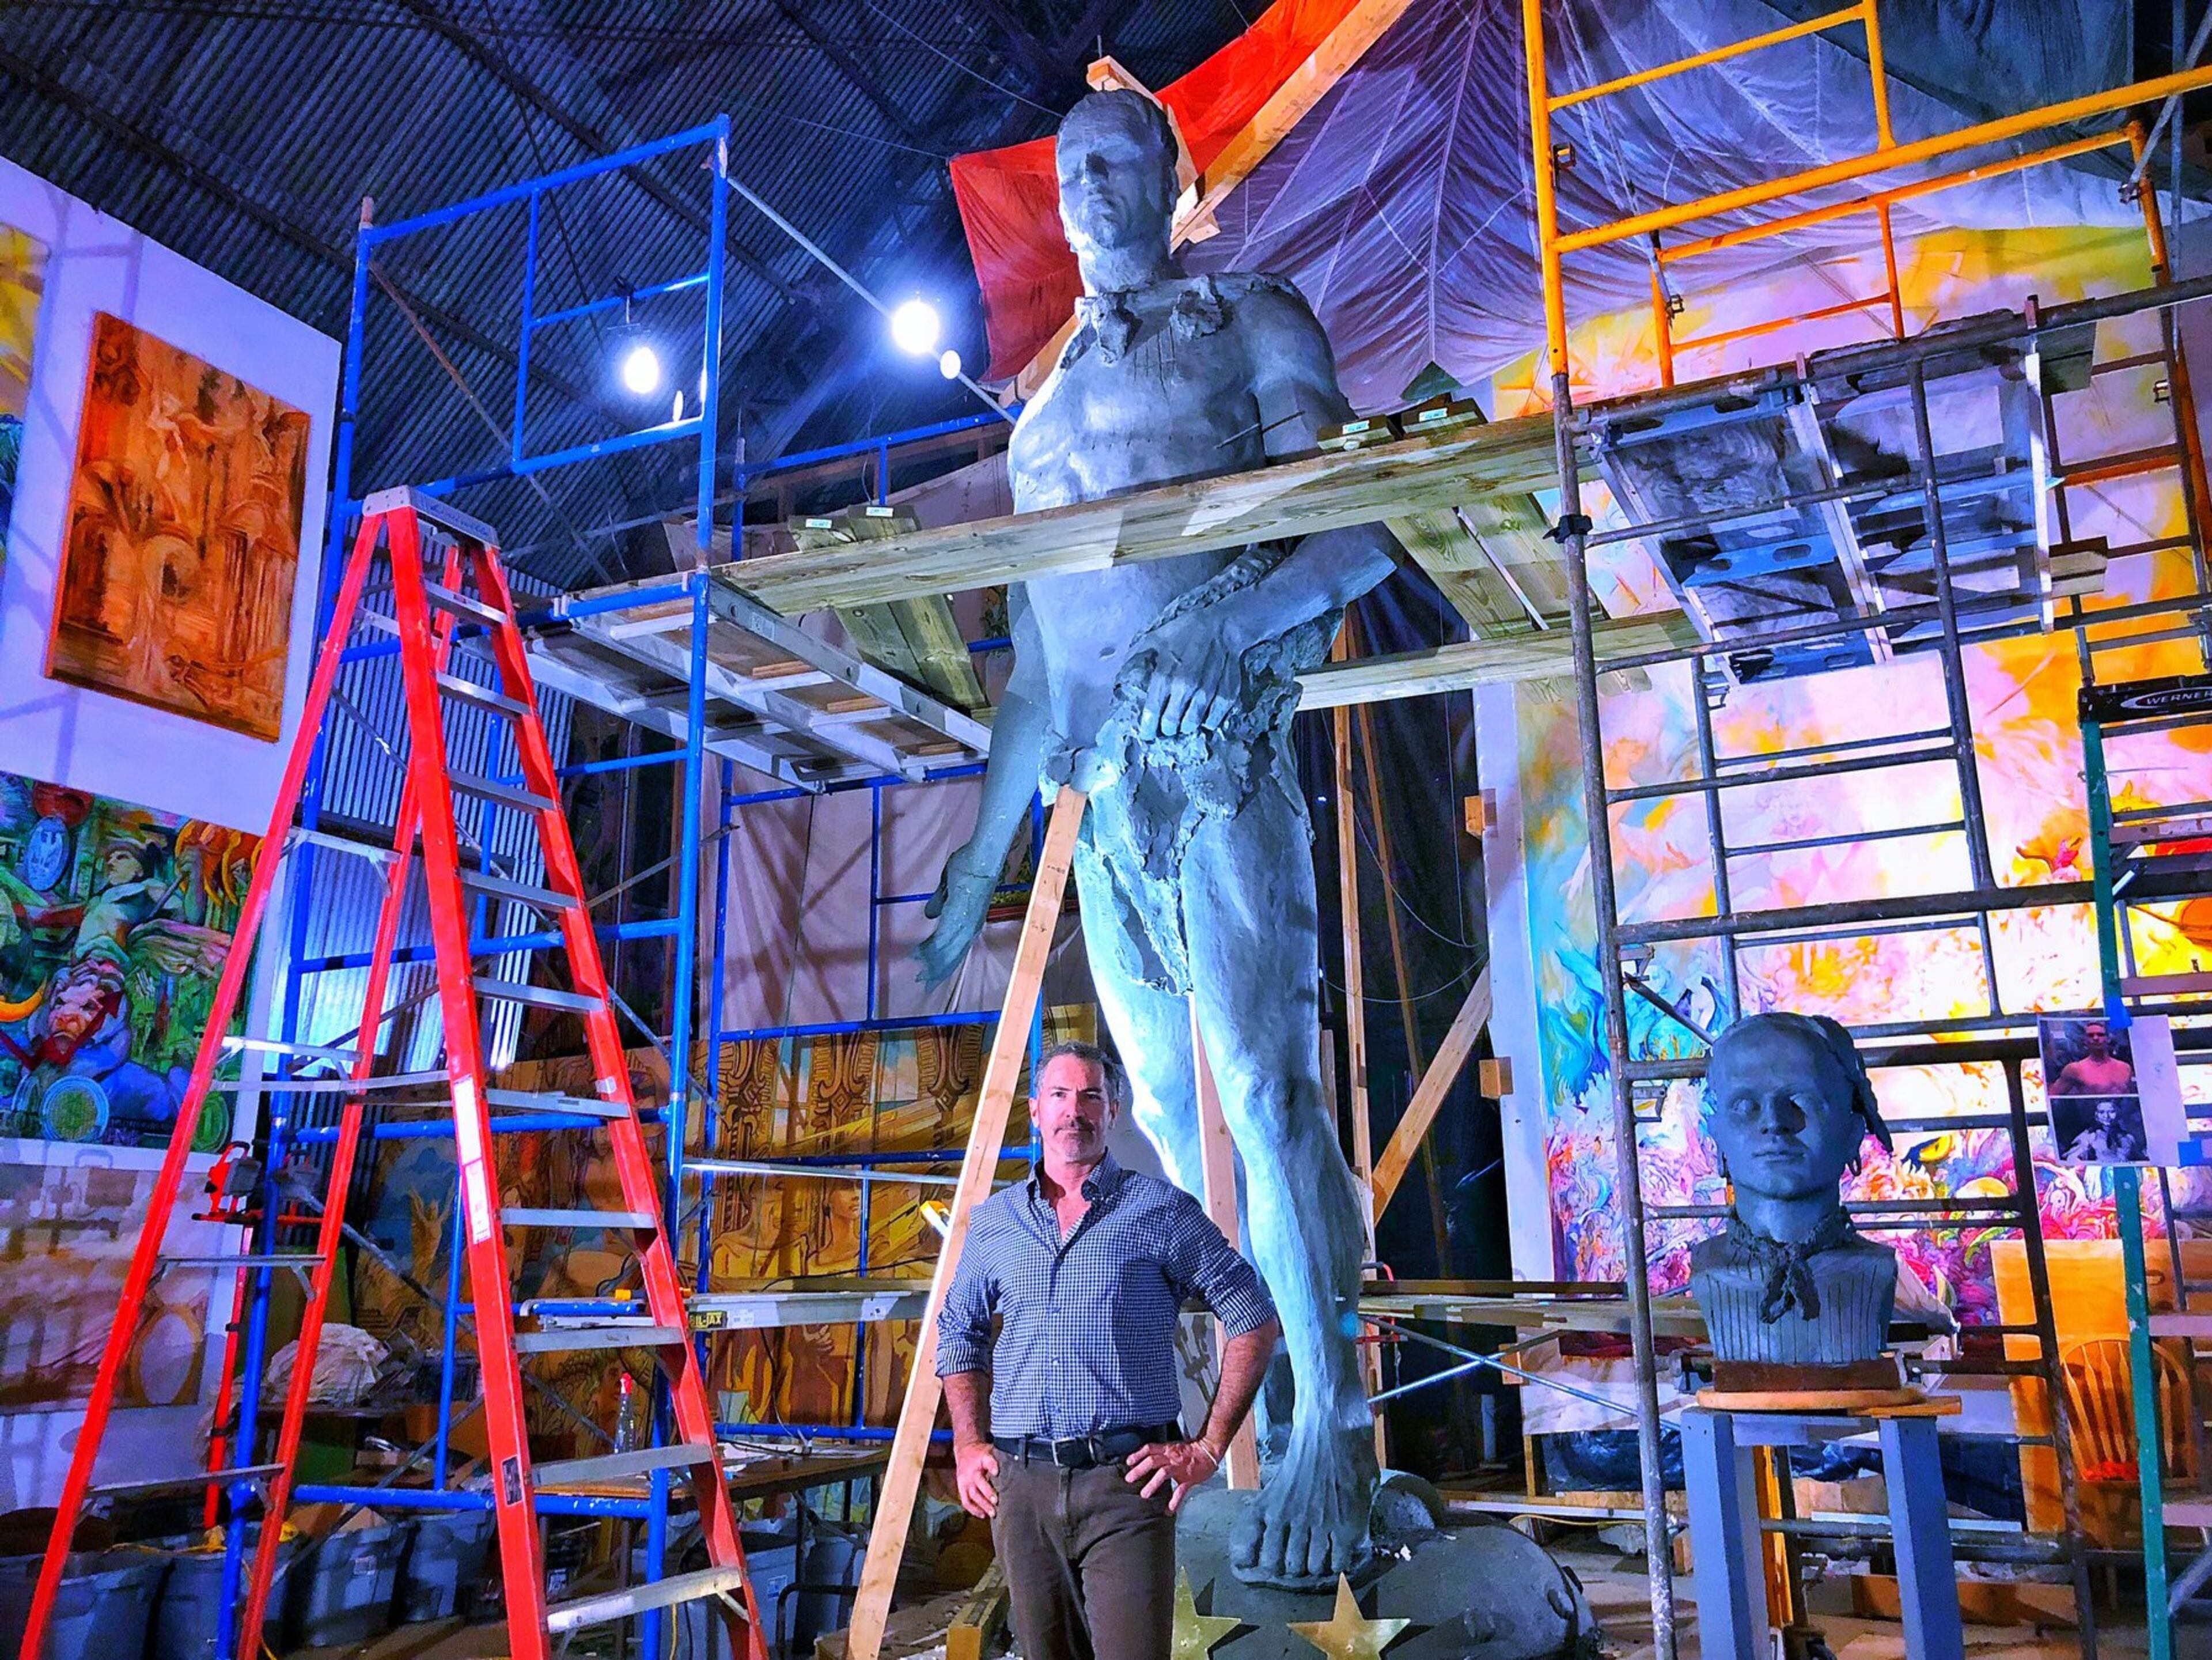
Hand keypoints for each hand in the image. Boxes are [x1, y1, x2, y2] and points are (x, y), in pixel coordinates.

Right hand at [915, 849, 996, 985]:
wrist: (981, 855)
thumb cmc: (968, 865)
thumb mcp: (949, 884)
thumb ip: (940, 900)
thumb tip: (930, 914)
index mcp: (969, 917)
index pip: (956, 943)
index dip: (945, 958)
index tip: (931, 969)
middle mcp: (970, 923)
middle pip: (954, 951)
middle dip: (940, 967)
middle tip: (925, 981)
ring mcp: (966, 919)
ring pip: (951, 948)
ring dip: (937, 962)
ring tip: (924, 974)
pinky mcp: (960, 913)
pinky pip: (947, 934)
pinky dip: (937, 947)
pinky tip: (926, 956)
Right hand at [954, 1438, 999, 1518]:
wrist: (964, 1450)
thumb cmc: (981, 1453)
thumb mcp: (991, 1450)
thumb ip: (1001, 1458)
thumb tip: (1019, 1462)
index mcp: (981, 1458)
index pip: (987, 1460)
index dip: (992, 1466)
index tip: (996, 1472)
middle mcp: (972, 1471)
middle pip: (979, 1482)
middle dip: (988, 1492)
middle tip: (996, 1501)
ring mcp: (965, 1481)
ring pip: (973, 1494)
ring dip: (983, 1505)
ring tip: (993, 1513)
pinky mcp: (962, 1488)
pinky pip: (966, 1501)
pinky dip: (974, 1509)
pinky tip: (983, 1515)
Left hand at [1114, 613, 1246, 742]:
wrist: (1223, 626)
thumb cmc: (1186, 632)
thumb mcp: (1155, 639)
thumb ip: (1137, 659)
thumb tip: (1123, 676)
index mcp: (1163, 677)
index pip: (1151, 715)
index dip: (1147, 729)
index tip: (1147, 734)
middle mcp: (1184, 689)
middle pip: (1170, 726)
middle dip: (1166, 728)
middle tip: (1167, 723)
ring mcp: (1206, 695)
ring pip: (1190, 726)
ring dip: (1185, 725)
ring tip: (1184, 718)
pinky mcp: (1226, 697)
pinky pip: (1212, 722)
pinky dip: (1206, 721)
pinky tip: (1203, 713)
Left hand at [1124, 1438, 1220, 1512]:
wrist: (1208, 1451)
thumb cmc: (1190, 1450)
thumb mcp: (1173, 1447)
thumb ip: (1161, 1453)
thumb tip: (1147, 1460)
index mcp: (1167, 1449)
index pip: (1149, 1449)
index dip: (1138, 1454)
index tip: (1128, 1462)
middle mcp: (1171, 1457)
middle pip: (1152, 1461)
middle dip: (1139, 1470)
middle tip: (1129, 1479)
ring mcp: (1180, 1468)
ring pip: (1163, 1473)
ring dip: (1153, 1484)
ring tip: (1144, 1494)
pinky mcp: (1188, 1479)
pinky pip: (1180, 1491)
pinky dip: (1174, 1501)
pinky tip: (1168, 1510)